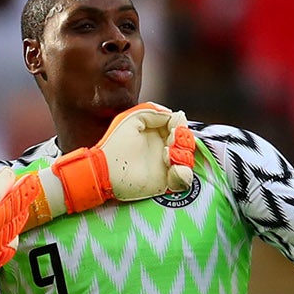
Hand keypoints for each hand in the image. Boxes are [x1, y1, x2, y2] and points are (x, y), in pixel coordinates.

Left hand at [50, 103, 198, 210]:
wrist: (105, 170)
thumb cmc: (115, 143)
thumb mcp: (133, 118)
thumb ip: (154, 112)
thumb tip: (173, 116)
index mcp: (156, 131)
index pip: (179, 125)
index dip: (180, 125)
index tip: (174, 128)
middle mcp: (162, 147)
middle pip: (187, 141)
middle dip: (183, 140)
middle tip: (171, 143)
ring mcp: (164, 166)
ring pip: (188, 159)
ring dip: (183, 156)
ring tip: (168, 156)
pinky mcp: (164, 182)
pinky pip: (184, 180)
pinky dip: (182, 174)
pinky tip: (172, 170)